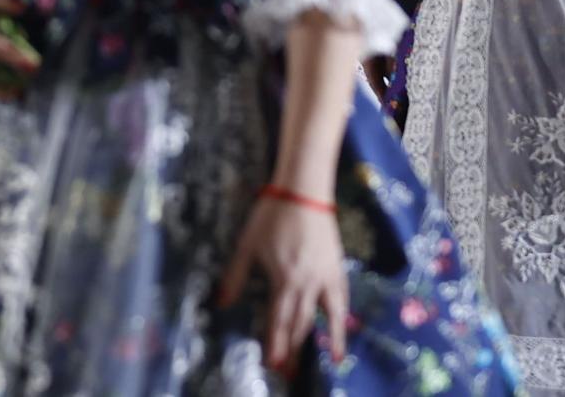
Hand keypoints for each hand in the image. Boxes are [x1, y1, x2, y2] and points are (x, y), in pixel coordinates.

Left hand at [217, 195, 349, 371]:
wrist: (303, 193)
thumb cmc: (271, 216)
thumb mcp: (247, 246)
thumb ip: (234, 277)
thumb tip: (220, 304)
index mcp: (284, 279)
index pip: (279, 319)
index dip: (275, 343)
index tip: (272, 364)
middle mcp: (308, 284)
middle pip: (301, 322)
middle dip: (294, 348)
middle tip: (289, 371)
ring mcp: (326, 277)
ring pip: (328, 315)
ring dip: (327, 339)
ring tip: (331, 360)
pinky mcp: (337, 268)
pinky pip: (342, 299)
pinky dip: (343, 316)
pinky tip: (344, 327)